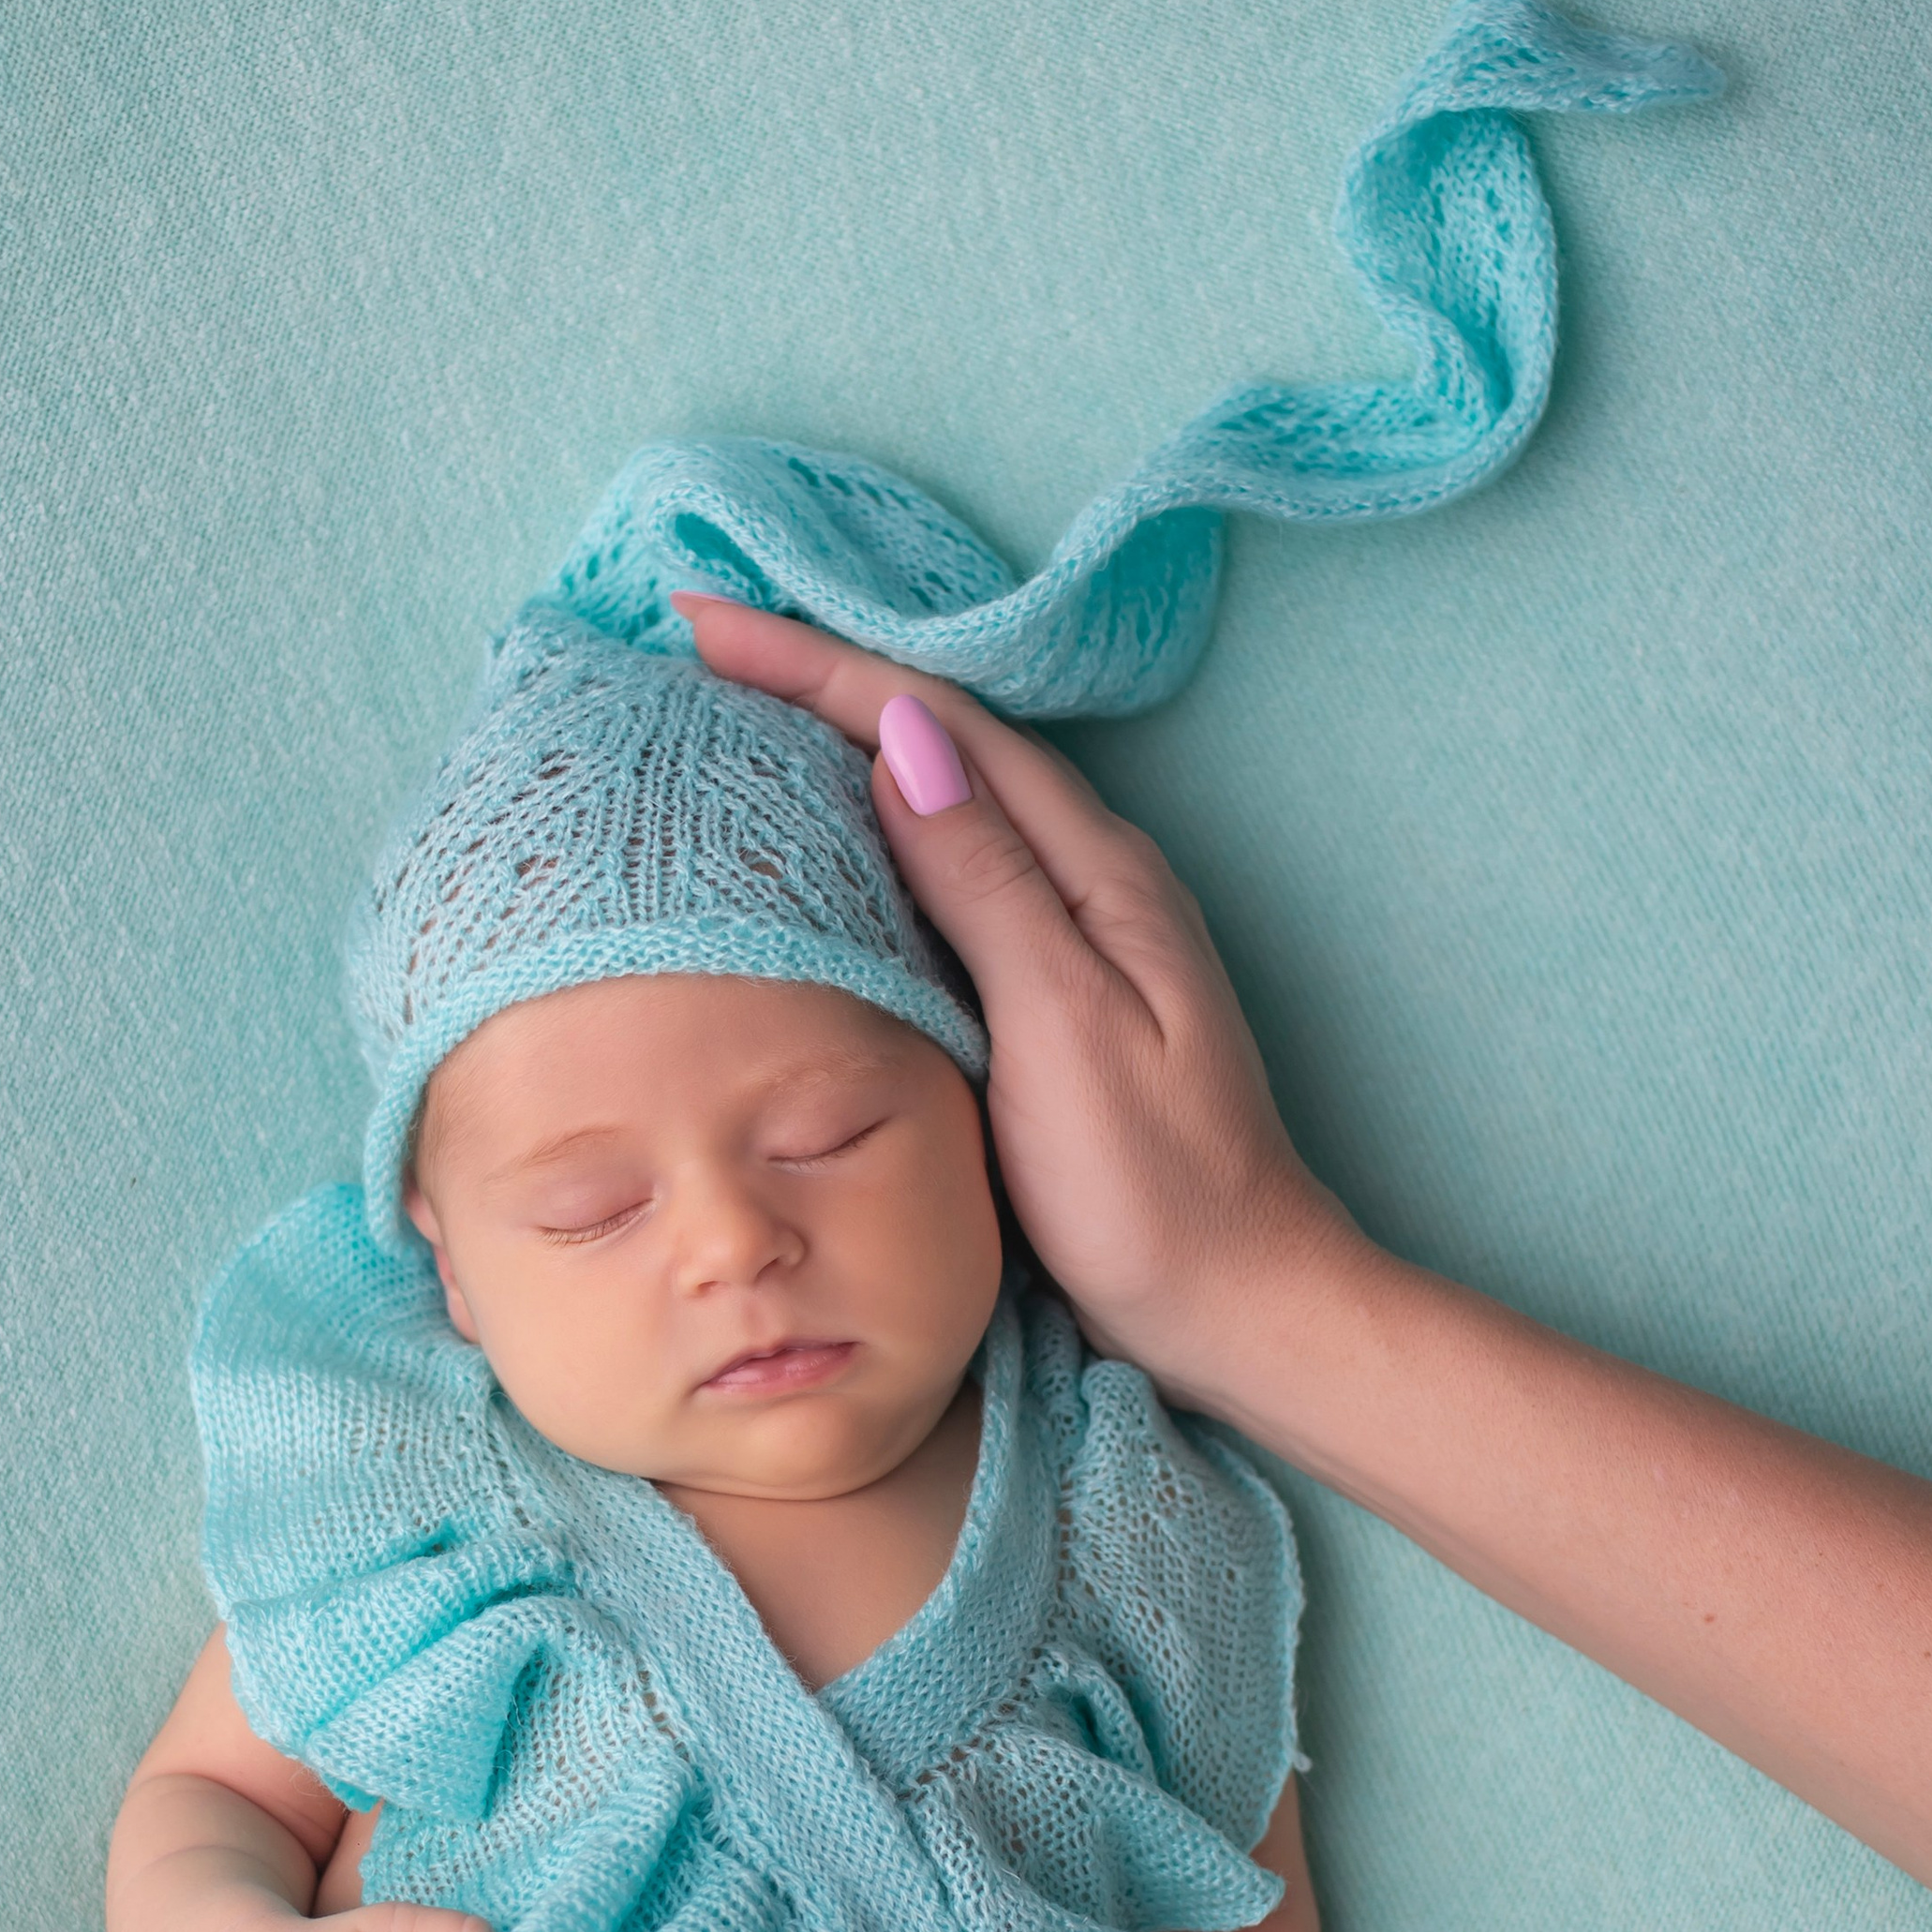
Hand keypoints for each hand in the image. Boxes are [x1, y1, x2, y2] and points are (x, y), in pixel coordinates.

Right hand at [670, 591, 1365, 1413]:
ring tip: (730, 711)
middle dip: (814, 682)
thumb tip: (905, 742)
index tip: (704, 625)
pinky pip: (943, 875)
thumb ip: (989, 885)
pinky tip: (814, 841)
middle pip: (937, 740)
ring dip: (836, 745)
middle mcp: (1089, 879)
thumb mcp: (1064, 1031)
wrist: (1237, 1305)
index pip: (937, 726)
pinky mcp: (1048, 991)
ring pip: (939, 799)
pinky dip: (867, 834)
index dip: (816, 668)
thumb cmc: (1155, 1192)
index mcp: (1097, 873)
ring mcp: (1071, 934)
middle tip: (694, 645)